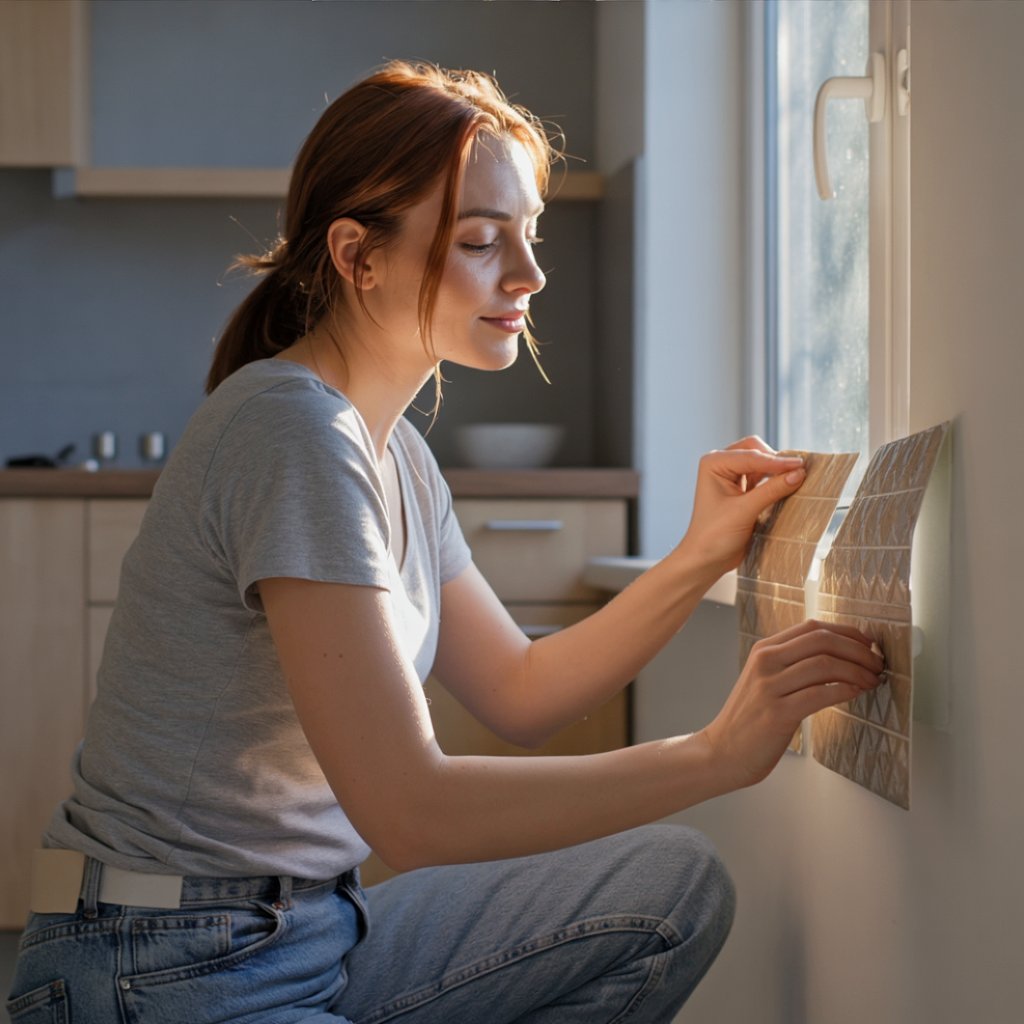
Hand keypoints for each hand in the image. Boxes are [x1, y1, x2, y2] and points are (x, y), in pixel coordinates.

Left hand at [678, 436, 805, 573]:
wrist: (706, 559)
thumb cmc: (714, 535)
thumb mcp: (744, 511)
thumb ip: (772, 490)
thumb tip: (799, 473)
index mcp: (714, 463)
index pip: (751, 456)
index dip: (777, 461)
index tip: (801, 466)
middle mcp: (722, 464)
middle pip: (757, 451)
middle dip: (776, 461)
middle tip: (799, 472)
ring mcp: (732, 476)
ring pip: (762, 463)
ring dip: (778, 470)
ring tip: (799, 478)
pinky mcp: (743, 489)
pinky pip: (764, 478)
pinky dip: (776, 480)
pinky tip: (789, 486)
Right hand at [698, 620, 884, 791]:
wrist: (723, 751)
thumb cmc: (751, 719)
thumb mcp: (766, 681)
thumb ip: (794, 665)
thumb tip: (841, 657)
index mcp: (764, 650)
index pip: (813, 628)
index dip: (848, 633)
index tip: (869, 646)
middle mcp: (765, 662)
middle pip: (822, 640)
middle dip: (858, 650)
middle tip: (878, 664)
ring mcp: (769, 687)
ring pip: (824, 665)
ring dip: (857, 671)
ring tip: (872, 681)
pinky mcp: (777, 713)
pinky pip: (819, 694)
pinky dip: (844, 690)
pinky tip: (856, 694)